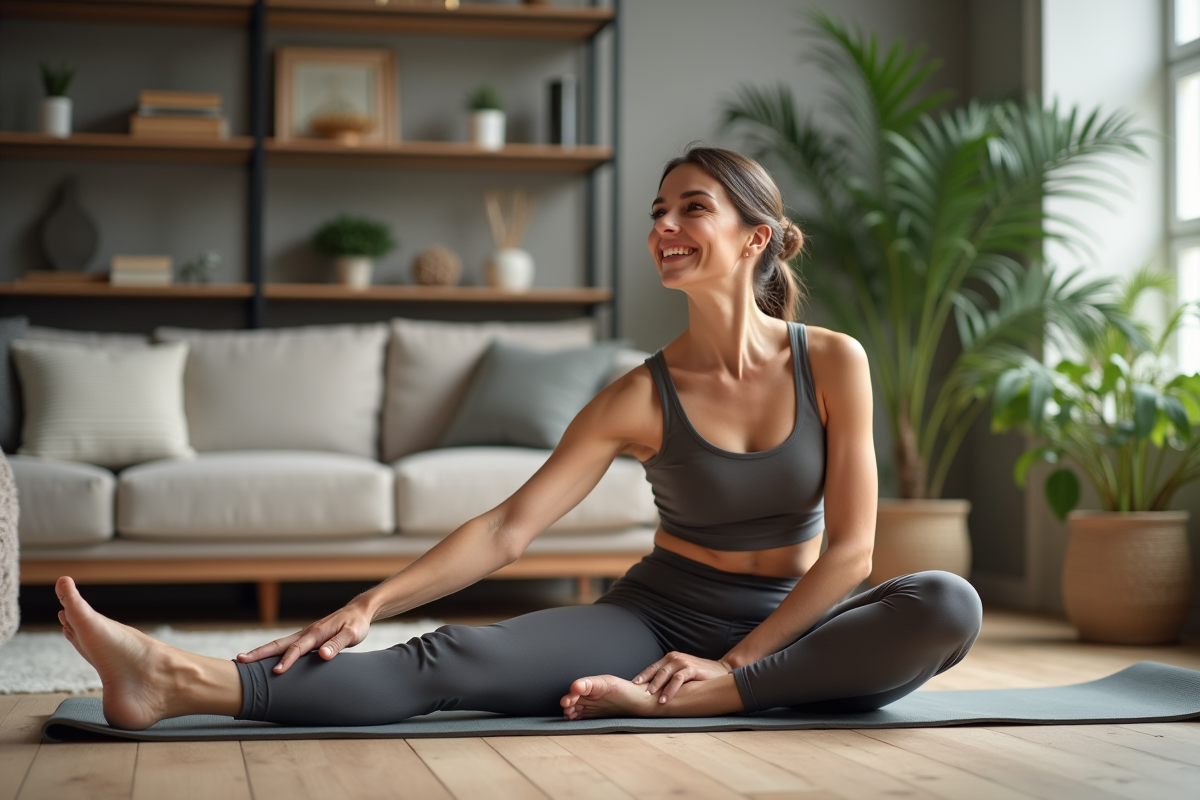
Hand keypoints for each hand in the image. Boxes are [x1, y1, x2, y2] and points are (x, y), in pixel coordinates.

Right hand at [236, 601, 371, 673]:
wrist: (358, 612)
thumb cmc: (356, 625)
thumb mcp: (352, 634)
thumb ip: (337, 644)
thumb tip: (322, 655)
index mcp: (317, 633)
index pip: (298, 648)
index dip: (287, 660)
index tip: (277, 672)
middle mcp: (307, 633)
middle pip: (279, 644)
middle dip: (260, 652)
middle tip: (240, 660)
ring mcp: (305, 635)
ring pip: (280, 644)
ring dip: (262, 652)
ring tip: (244, 659)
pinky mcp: (307, 638)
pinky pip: (286, 645)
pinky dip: (273, 651)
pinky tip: (265, 659)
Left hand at [632, 651, 732, 703]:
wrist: (721, 670)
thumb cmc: (699, 675)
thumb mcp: (682, 674)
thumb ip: (669, 678)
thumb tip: (652, 691)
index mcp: (670, 659)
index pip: (652, 668)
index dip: (641, 677)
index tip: (631, 687)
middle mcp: (674, 658)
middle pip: (655, 671)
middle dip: (645, 683)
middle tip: (636, 694)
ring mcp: (683, 662)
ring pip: (665, 674)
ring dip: (657, 688)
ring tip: (651, 699)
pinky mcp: (692, 668)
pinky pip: (678, 679)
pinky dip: (670, 690)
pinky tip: (665, 699)